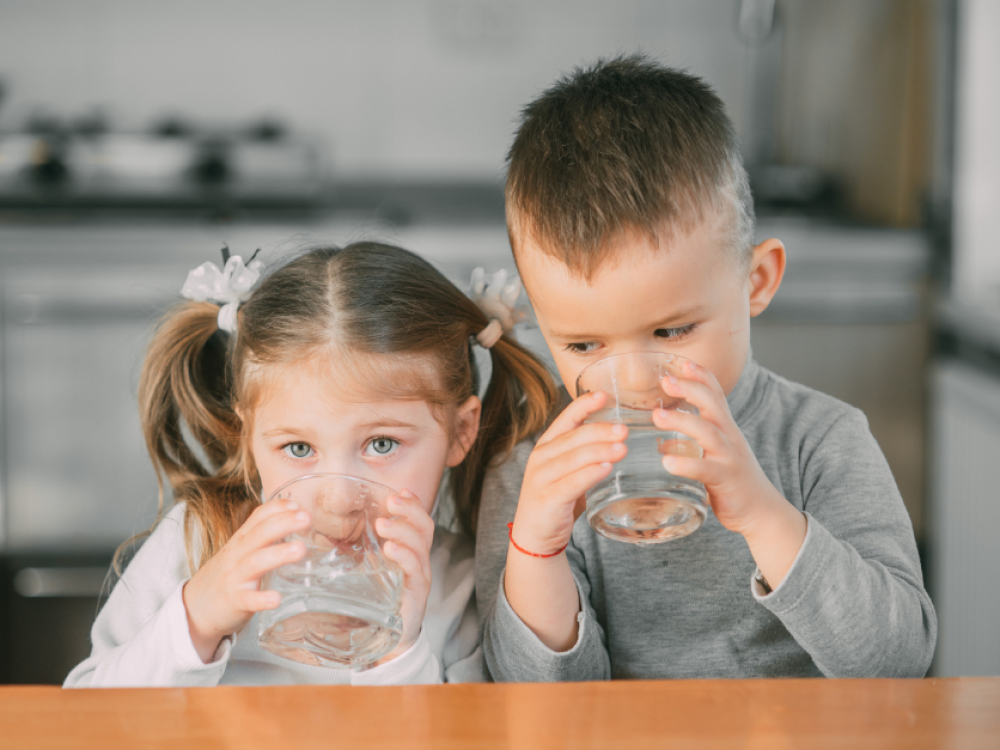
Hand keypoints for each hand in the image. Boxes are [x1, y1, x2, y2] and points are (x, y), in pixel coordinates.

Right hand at [182, 498, 310, 662]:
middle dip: (283, 523)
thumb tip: (297, 523)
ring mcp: (234, 578)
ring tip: (300, 549)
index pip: (258, 517)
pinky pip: (248, 600)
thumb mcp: (241, 551)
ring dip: (278, 554)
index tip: (298, 504)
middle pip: (259, 534)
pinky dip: (262, 599)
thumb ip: (264, 538)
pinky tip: (276, 599)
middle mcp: (237, 555)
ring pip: (256, 562)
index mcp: (241, 540)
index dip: (277, 508)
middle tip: (306, 518)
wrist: (193, 607)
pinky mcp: (234, 602)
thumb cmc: (226, 576)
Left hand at [373, 490, 435, 662]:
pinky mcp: (416, 595)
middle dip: (410, 511)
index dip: (413, 506)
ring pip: (420, 546)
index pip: (418, 523)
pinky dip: (404, 556)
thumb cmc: (377, 605)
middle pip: (424, 528)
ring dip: (402, 530)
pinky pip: (415, 570)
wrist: (388, 642)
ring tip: (383, 523)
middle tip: (391, 501)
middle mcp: (419, 563)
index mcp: (409, 554)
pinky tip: (390, 549)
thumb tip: (325, 535)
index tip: (399, 492)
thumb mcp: (368, 574)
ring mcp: (420, 578)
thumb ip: (356, 555)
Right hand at [510, 390, 627, 555]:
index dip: (584, 404)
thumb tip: (620, 438)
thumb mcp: (567, 471)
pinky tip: (606, 469)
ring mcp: (541, 479)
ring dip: (599, 451)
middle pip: (573, 438)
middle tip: (624, 429)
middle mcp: (541, 458)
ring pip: (573, 458)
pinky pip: (571, 484)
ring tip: (621, 448)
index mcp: (546, 446)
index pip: (565, 418)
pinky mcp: (547, 499)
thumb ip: (586, 455)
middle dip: (600, 430)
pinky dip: (589, 475)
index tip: (604, 395)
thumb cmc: (556, 499)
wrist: (533, 535)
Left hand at [653, 359, 805, 585]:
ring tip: (657, 417)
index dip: (701, 375)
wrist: (761, 511)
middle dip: (690, 388)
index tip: (681, 360)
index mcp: (725, 428)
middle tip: (665, 380)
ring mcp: (729, 457)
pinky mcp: (726, 480)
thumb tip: (661, 439)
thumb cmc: (732, 480)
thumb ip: (692, 443)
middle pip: (713, 405)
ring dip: (682, 422)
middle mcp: (729, 437)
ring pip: (708, 433)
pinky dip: (686, 464)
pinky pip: (705, 469)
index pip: (716, 394)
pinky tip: (667, 462)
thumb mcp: (715, 454)